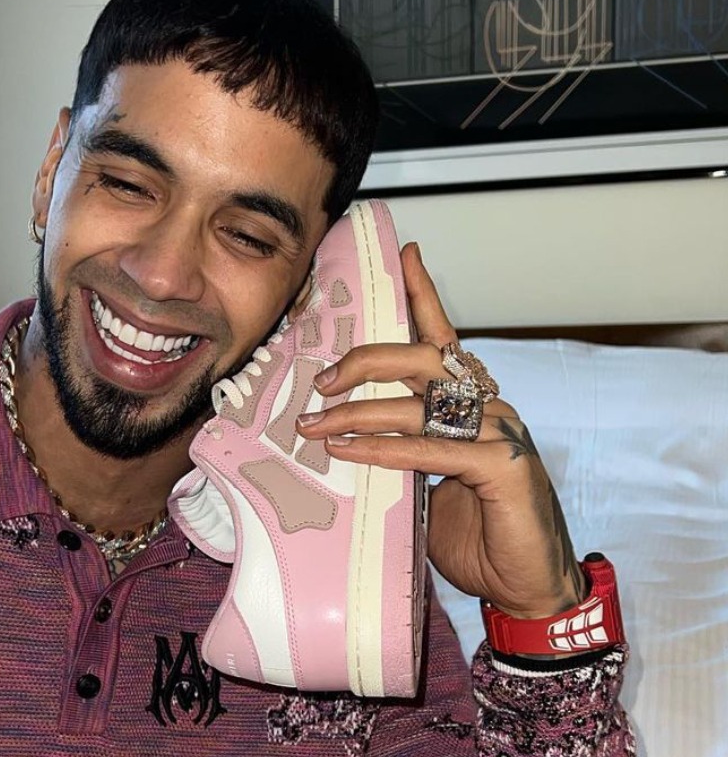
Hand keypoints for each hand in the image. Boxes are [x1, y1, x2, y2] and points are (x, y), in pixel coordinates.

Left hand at [295, 243, 583, 619]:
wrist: (528, 588)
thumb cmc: (477, 533)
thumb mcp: (428, 481)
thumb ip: (400, 450)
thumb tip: (342, 436)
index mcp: (474, 401)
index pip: (443, 338)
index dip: (424, 295)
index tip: (404, 254)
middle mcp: (489, 405)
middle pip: (422, 358)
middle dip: (365, 361)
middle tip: (320, 381)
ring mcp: (501, 432)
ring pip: (419, 402)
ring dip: (358, 412)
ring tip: (313, 425)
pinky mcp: (503, 467)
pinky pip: (429, 448)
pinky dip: (382, 448)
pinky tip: (346, 450)